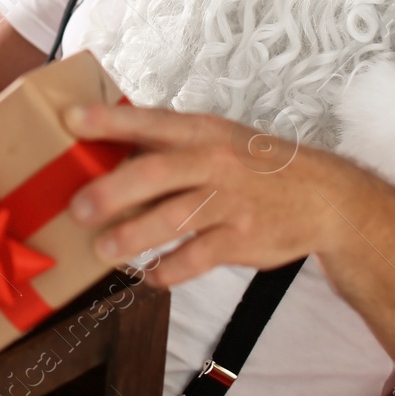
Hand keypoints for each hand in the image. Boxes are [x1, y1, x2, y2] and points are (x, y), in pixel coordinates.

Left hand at [63, 102, 340, 287]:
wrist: (323, 196)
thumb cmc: (256, 165)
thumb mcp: (220, 139)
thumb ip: (172, 147)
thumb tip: (110, 159)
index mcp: (203, 132)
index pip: (150, 121)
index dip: (110, 120)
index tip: (71, 120)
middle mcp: (214, 162)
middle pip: (156, 173)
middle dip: (112, 192)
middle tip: (78, 209)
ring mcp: (229, 202)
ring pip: (172, 220)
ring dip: (133, 237)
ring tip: (104, 250)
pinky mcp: (240, 239)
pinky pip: (196, 259)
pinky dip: (168, 270)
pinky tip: (150, 275)